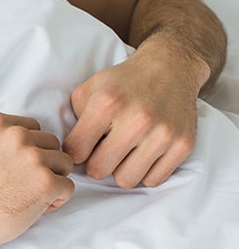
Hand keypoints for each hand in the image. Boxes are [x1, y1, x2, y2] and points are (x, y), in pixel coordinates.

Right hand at [0, 112, 74, 248]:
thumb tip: (8, 138)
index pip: (33, 128)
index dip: (30, 149)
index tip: (18, 168)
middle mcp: (15, 136)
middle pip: (51, 143)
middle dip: (44, 164)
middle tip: (25, 185)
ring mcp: (32, 158)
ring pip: (64, 163)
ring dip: (52, 180)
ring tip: (31, 196)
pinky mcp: (45, 183)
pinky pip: (68, 187)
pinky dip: (56, 200)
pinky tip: (36, 208)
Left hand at [62, 43, 203, 188]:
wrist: (171, 67)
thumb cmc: (124, 81)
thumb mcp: (90, 88)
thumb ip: (73, 117)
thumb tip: (66, 150)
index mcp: (107, 104)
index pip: (76, 151)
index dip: (74, 152)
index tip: (82, 146)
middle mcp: (137, 120)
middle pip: (99, 170)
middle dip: (96, 164)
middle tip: (102, 151)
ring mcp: (163, 134)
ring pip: (127, 181)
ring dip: (120, 171)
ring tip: (123, 154)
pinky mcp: (183, 144)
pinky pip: (153, 180)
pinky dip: (145, 172)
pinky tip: (142, 155)